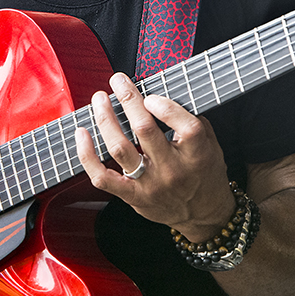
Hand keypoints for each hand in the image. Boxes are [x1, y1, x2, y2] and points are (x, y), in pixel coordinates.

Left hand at [75, 72, 235, 237]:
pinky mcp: (133, 196)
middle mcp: (173, 170)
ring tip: (100, 100)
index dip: (166, 107)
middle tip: (118, 81)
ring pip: (120, 149)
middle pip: (145, 131)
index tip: (151, 96)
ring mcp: (150, 184)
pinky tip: (82, 134)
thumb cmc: (205, 174)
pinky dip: (87, 155)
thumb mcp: (211, 145)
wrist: (202, 214)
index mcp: (197, 155)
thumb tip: (161, 93)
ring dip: (106, 120)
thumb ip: (191, 120)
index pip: (184, 126)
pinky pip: (103, 177)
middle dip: (128, 99)